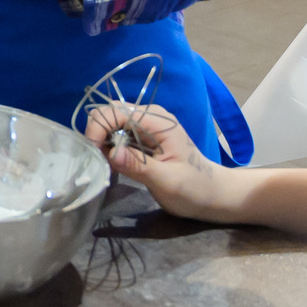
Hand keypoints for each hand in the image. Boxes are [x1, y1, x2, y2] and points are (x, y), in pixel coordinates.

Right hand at [81, 101, 237, 222]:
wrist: (212, 195)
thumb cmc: (195, 189)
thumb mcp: (168, 181)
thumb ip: (139, 166)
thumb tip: (111, 153)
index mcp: (157, 122)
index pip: (116, 111)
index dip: (99, 127)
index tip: (93, 152)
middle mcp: (150, 118)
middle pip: (110, 112)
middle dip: (97, 133)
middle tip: (99, 160)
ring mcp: (146, 127)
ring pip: (111, 123)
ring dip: (102, 142)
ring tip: (107, 165)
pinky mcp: (142, 138)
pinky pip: (117, 135)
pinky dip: (109, 148)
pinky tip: (115, 165)